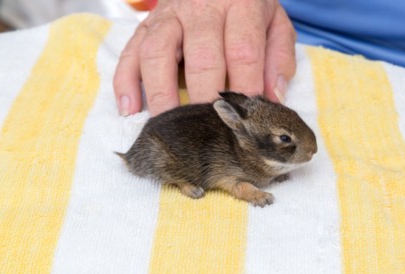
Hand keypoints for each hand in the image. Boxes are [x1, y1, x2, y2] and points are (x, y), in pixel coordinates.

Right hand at [113, 0, 296, 115]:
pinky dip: (126, 82)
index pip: (243, 52)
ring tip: (167, 126)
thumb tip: (272, 98)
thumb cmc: (247, 7)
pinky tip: (131, 109)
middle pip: (202, 58)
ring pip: (158, 55)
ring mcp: (169, 16)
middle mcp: (201, 9)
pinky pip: (130, 52)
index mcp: (240, 6)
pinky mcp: (146, 25)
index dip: (244, 88)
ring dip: (161, 94)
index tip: (245, 119)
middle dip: (204, 99)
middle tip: (208, 131)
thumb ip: (278, 59)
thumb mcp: (275, 23)